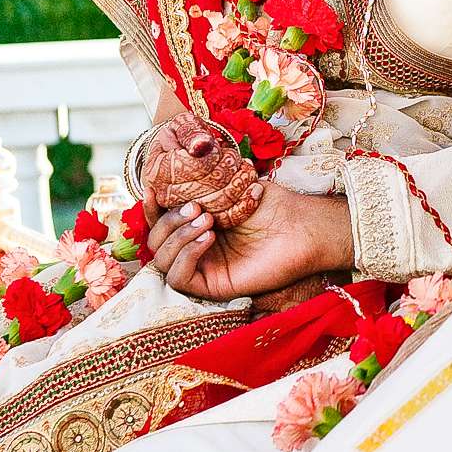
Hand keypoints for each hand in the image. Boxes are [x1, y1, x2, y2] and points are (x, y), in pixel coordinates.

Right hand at [148, 184, 352, 300]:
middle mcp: (195, 246)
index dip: (151, 209)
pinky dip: (186, 256)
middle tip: (196, 207)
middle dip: (168, 221)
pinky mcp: (212, 286)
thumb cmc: (271, 205)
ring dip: (178, 237)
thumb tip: (174, 165)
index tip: (153, 190)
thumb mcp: (229, 185)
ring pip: (162, 260)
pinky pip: (179, 278)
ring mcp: (203, 267)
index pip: (159, 221)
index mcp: (195, 223)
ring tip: (207, 221)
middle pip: (156, 241)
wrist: (299, 226)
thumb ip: (199, 181)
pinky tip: (208, 238)